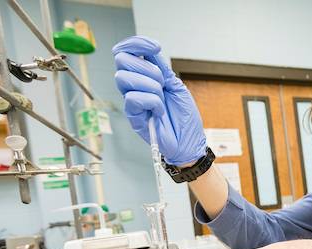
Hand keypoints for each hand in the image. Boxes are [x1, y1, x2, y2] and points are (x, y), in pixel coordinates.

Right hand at [112, 36, 205, 165]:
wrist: (189, 142)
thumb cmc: (185, 117)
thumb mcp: (177, 86)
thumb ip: (162, 68)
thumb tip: (150, 51)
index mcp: (144, 75)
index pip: (128, 50)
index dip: (137, 43)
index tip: (156, 48)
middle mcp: (134, 85)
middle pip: (121, 60)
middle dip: (148, 68)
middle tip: (163, 84)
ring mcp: (132, 100)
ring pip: (123, 78)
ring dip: (150, 85)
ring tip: (162, 98)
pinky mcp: (132, 115)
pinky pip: (132, 98)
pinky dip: (152, 102)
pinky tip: (159, 110)